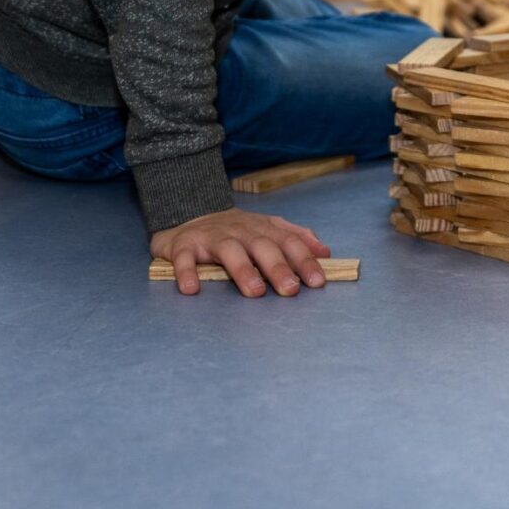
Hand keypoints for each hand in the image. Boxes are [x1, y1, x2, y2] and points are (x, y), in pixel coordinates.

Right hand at [150, 208, 331, 297]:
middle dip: (278, 267)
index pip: (288, 241)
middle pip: (262, 246)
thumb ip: (295, 238)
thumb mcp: (266, 229)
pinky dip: (187, 272)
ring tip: (254, 292)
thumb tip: (325, 252)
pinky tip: (192, 289)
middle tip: (291, 289)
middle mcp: (239, 230)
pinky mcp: (183, 245)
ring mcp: (212, 236)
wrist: (186, 216)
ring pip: (229, 250)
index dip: (304, 260)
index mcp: (262, 228)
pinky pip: (184, 258)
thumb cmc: (234, 231)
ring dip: (243, 270)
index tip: (318, 281)